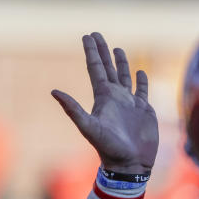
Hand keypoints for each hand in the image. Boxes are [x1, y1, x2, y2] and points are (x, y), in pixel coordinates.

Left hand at [52, 32, 158, 173]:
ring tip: (116, 48)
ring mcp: (129, 103)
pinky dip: (142, 81)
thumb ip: (72, 109)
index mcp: (103, 98)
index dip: (91, 52)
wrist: (129, 164)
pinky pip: (142, 91)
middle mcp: (115, 97)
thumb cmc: (109, 148)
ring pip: (124, 77)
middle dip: (102, 51)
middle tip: (96, 34)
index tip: (87, 35)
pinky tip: (140, 72)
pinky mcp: (144, 111)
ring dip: (121, 63)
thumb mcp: (88, 127)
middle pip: (107, 68)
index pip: (95, 68)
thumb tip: (53, 91)